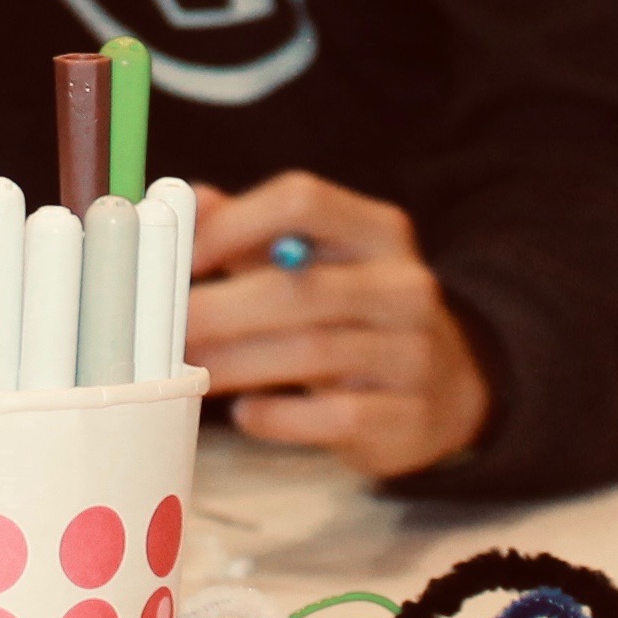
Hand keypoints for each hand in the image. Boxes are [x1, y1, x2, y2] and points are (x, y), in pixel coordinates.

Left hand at [179, 172, 491, 480]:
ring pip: (311, 352)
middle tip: (168, 330)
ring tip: (188, 371)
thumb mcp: (322, 265)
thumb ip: (254, 235)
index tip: (182, 258)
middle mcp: (405, 285)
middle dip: (221, 309)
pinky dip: (278, 417)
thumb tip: (191, 199)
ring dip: (237, 363)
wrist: (449, 388)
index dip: (234, 224)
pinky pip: (333, 416)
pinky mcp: (409, 417)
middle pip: (299, 285)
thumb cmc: (358, 315)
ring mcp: (414, 353)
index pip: (302, 200)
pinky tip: (246, 414)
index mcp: (378, 231)